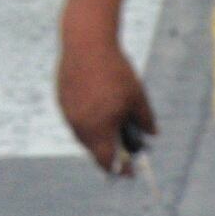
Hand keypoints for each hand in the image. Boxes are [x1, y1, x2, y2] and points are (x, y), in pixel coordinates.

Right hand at [57, 18, 157, 179]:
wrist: (86, 42)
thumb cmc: (114, 70)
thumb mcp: (136, 95)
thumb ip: (144, 119)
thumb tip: (152, 134)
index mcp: (98, 127)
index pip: (106, 160)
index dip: (119, 169)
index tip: (129, 172)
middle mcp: (80, 125)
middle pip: (93, 149)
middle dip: (108, 152)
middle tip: (123, 147)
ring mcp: (68, 112)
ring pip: (83, 134)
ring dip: (96, 136)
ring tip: (111, 126)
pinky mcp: (61, 99)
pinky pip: (75, 118)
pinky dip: (87, 120)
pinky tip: (97, 109)